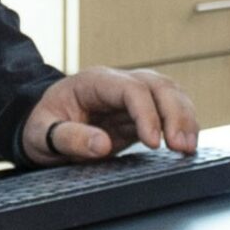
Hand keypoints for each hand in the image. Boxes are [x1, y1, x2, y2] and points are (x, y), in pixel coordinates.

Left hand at [21, 68, 198, 166]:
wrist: (42, 127)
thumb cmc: (41, 127)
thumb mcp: (41, 134)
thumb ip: (69, 137)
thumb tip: (102, 145)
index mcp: (94, 82)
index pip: (132, 90)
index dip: (147, 114)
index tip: (153, 143)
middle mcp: (119, 83)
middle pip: (159, 86)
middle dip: (175, 115)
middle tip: (181, 147)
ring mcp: (133, 95)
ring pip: (171, 94)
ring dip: (185, 119)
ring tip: (188, 147)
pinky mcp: (142, 112)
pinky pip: (170, 110)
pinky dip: (183, 124)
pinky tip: (188, 143)